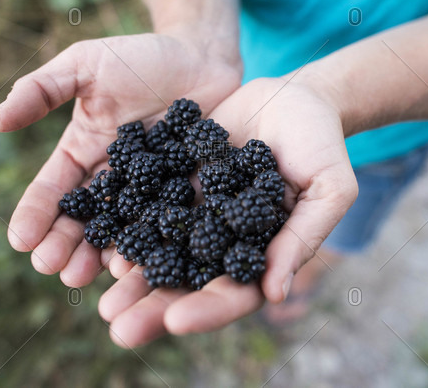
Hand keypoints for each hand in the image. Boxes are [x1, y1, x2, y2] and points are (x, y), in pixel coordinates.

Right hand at [0, 32, 240, 286]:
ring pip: (122, 228)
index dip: (36, 213)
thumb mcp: (85, 65)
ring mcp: (151, 188)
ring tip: (85, 276)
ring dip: (101, 254)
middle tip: (52, 269)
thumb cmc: (141, 58)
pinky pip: (166, 222)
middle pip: (86, 218)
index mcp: (85, 151)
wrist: (200, 55)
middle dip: (65, 244)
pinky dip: (152, 243)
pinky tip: (138, 264)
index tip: (18, 240)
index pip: (55, 188)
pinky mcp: (186, 191)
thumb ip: (43, 89)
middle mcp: (114, 177)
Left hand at [98, 77, 357, 347]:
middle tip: (117, 329)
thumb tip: (274, 293)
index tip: (175, 320)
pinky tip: (98, 234)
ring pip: (159, 248)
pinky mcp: (177, 180)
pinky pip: (146, 203)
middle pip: (186, 281)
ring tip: (100, 294)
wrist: (293, 98)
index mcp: (260, 252)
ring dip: (130, 274)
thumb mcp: (328, 189)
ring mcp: (196, 211)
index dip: (207, 310)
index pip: (234, 292)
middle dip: (153, 305)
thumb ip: (302, 236)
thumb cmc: (322, 145)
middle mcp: (221, 239)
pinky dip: (123, 222)